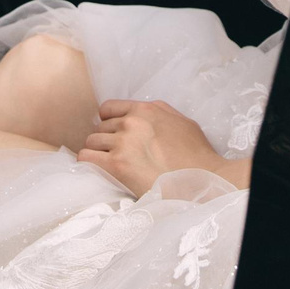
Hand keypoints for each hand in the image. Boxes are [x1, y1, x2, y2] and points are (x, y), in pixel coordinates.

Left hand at [78, 99, 228, 195]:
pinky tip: (97, 172)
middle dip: (105, 141)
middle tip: (115, 156)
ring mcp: (123, 143)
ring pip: (91, 142)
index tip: (113, 135)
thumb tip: (143, 114)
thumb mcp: (182, 122)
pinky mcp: (117, 165)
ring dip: (97, 154)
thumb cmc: (197, 155)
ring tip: (108, 167)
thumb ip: (160, 114)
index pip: (108, 108)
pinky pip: (86, 158)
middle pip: (99, 128)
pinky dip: (88, 164)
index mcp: (145, 110)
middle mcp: (131, 122)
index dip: (108, 122)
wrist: (203, 180)